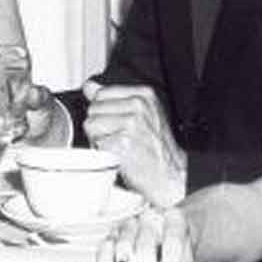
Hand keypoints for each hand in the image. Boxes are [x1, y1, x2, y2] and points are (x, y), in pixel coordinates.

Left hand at [81, 82, 187, 205]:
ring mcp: (131, 123)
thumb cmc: (156, 148)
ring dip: (99, 139)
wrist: (171, 176)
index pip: (101, 92)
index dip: (103, 111)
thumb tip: (90, 86)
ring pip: (90, 125)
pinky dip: (103, 152)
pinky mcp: (123, 142)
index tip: (117, 123)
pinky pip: (95, 143)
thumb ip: (113, 98)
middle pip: (93, 108)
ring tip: (119, 147)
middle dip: (100, 126)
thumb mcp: (141, 114)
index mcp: (144, 94)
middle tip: (119, 138)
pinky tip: (119, 156)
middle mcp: (139, 105)